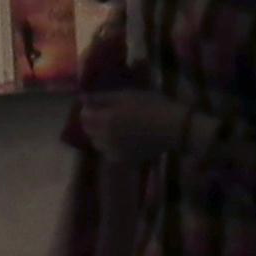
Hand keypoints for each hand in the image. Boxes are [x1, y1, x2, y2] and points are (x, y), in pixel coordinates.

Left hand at [76, 90, 192, 163]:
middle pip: (89, 131)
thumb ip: (101, 97)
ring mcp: (114, 152)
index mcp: (104, 120)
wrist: (174, 128)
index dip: (89, 108)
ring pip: (97, 144)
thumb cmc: (152, 106)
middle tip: (107, 113)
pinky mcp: (124, 160)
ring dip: (100, 135)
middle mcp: (105, 138)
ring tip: (115, 126)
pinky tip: (123, 139)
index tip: (99, 103)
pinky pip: (109, 153)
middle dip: (93, 121)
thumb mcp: (126, 95)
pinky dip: (111, 146)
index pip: (83, 116)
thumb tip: (81, 97)